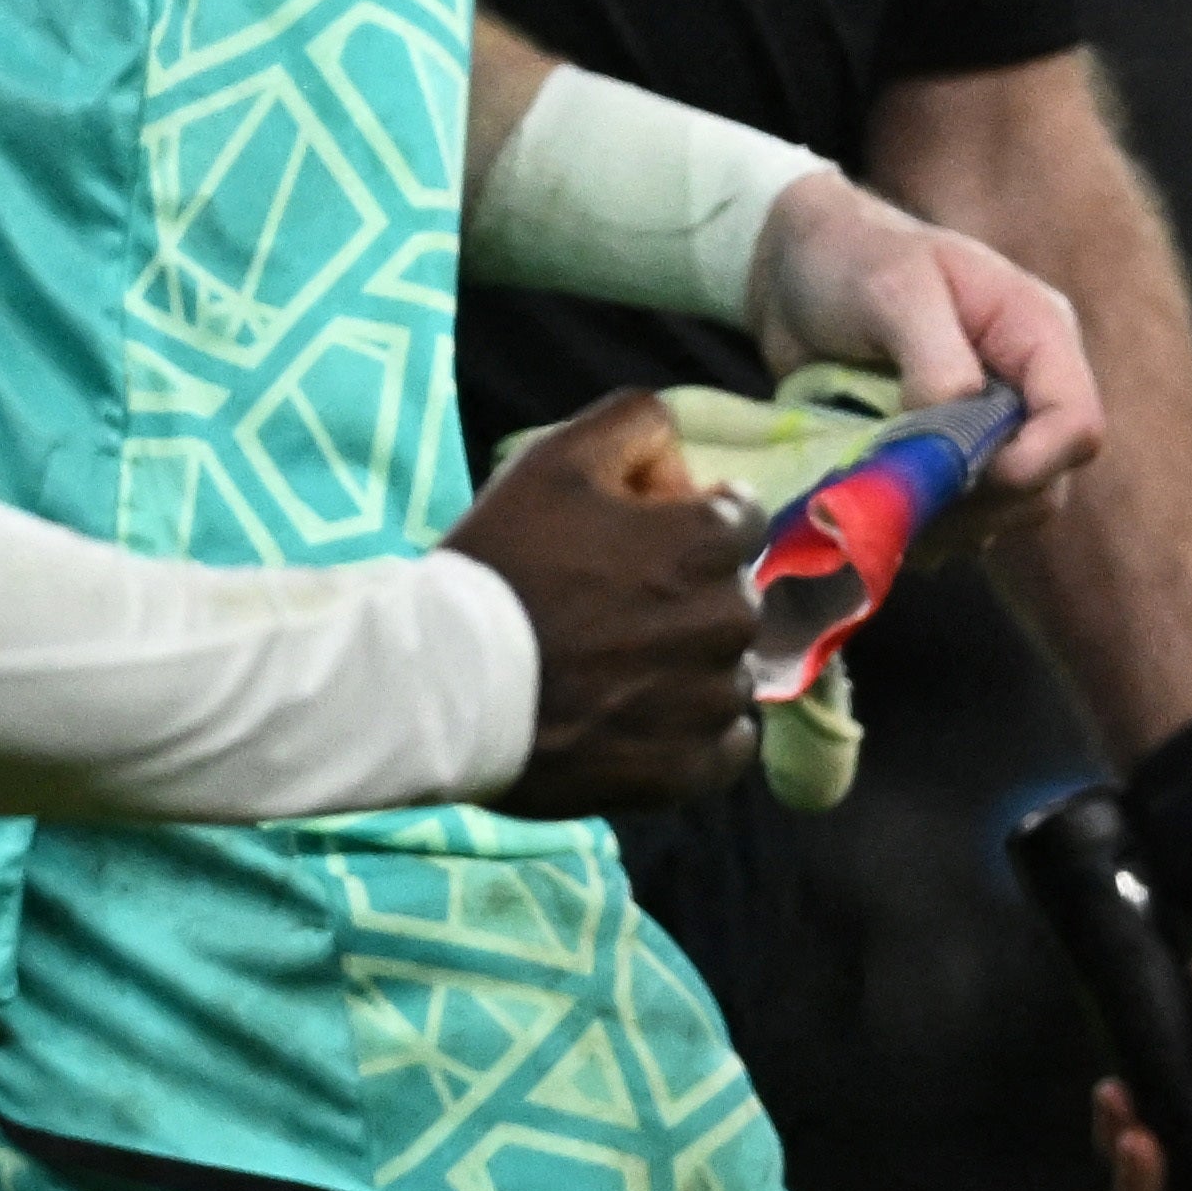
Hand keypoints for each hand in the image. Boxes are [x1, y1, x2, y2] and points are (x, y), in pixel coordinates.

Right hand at [443, 389, 758, 816]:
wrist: (450, 685)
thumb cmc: (503, 564)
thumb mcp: (555, 457)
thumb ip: (634, 423)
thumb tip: (678, 454)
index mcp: (709, 541)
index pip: (741, 516)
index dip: (687, 520)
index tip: (634, 541)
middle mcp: (730, 618)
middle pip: (731, 593)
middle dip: (687, 592)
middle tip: (610, 608)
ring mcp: (714, 699)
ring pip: (727, 668)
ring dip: (688, 663)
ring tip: (614, 670)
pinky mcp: (694, 767)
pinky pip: (727, 743)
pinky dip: (694, 732)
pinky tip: (638, 720)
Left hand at [743, 176, 1099, 525]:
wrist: (796, 271)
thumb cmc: (852, 259)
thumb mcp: (892, 288)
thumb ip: (934, 355)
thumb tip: (954, 423)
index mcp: (1036, 334)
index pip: (1076, 423)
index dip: (1035, 463)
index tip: (962, 474)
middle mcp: (1025, 389)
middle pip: (1044, 484)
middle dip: (981, 504)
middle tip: (906, 498)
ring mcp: (988, 430)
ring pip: (1002, 513)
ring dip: (947, 524)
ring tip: (881, 506)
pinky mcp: (947, 459)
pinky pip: (958, 520)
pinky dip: (923, 529)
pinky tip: (876, 511)